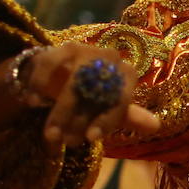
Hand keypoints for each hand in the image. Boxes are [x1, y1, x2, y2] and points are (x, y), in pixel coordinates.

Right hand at [19, 43, 159, 147]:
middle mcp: (110, 57)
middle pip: (95, 92)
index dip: (107, 120)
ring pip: (73, 82)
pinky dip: (39, 84)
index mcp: (127, 74)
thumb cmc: (93, 95)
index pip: (121, 99)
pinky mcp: (62, 47)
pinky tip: (32, 103)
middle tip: (66, 142)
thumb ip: (129, 116)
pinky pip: (49, 64)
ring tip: (50, 133)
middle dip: (78, 121)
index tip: (91, 139)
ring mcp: (86, 50)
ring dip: (60, 110)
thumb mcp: (110, 107)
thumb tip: (156, 126)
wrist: (63, 75)